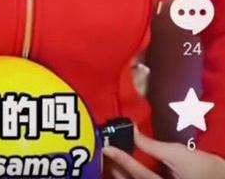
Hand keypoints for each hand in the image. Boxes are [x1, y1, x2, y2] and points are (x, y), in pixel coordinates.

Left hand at [102, 127, 224, 178]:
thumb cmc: (201, 168)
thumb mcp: (176, 153)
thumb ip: (151, 145)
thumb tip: (131, 130)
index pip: (138, 173)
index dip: (121, 159)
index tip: (107, 147)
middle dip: (116, 170)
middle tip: (103, 155)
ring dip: (120, 175)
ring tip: (108, 161)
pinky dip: (129, 177)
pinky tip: (121, 171)